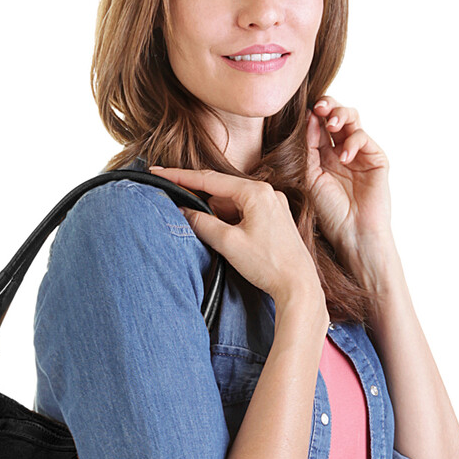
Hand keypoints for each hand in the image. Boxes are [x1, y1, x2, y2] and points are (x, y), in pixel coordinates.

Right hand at [148, 165, 327, 316]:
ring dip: (217, 216)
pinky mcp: (275, 218)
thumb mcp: (228, 244)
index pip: (209, 179)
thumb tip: (183, 211)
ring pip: (232, 203)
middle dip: (200, 202)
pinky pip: (244, 212)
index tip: (159, 172)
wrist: (299, 286)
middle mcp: (267, 192)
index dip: (181, 176)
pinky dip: (230, 222)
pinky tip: (228, 239)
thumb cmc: (269, 265)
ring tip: (219, 241)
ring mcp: (273, 204)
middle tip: (179, 210)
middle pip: (221, 190)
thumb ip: (202, 223)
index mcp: (256, 192)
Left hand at [306, 97, 399, 294]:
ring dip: (341, 115)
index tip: (305, 112)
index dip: (312, 115)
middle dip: (328, 106)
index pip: (317, 125)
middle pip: (336, 116)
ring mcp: (359, 153)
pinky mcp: (376, 158)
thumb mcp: (310, 177)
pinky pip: (364, 138)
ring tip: (332, 124)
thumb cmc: (328, 212)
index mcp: (322, 156)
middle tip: (320, 108)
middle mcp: (340, 151)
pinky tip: (344, 157)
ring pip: (352, 119)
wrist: (352, 233)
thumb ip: (309, 148)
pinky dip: (353, 141)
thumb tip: (309, 118)